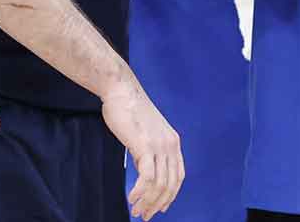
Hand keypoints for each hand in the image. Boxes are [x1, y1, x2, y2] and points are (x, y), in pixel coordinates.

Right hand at [102, 76, 182, 219]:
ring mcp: (159, 146)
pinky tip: (132, 198)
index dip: (171, 195)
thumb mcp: (145, 132)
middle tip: (144, 216)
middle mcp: (170, 145)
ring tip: (136, 211)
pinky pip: (147, 177)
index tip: (160, 208)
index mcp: (173, 142)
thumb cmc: (128, 109)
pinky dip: (140, 192)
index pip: (178, 176)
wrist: (120, 90)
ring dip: (148, 202)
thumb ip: (148, 150)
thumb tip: (144, 169)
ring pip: (159, 184)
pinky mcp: (145, 146)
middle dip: (158, 204)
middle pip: (170, 185)